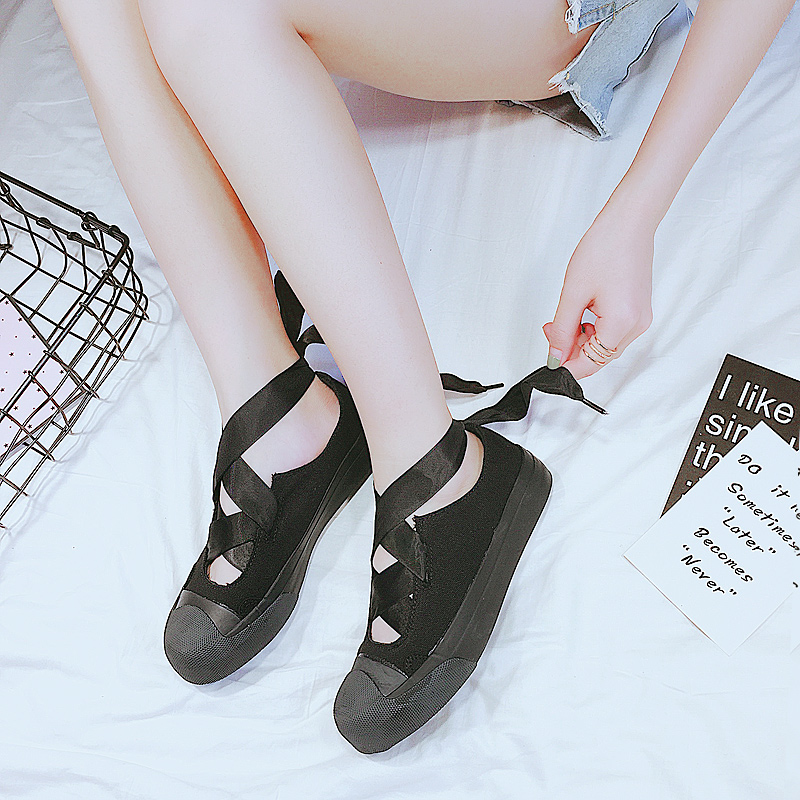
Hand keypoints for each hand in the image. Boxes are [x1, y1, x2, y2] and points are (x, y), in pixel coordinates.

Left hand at [543, 206, 654, 379]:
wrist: (629, 222)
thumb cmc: (605, 248)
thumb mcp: (573, 294)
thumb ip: (562, 330)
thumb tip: (555, 355)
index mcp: (622, 323)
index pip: (591, 363)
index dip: (566, 366)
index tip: (549, 361)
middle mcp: (636, 325)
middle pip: (599, 357)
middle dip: (571, 349)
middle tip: (551, 330)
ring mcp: (640, 318)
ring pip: (605, 345)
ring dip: (582, 339)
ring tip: (565, 318)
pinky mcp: (638, 311)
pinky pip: (613, 332)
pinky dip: (594, 330)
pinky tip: (581, 315)